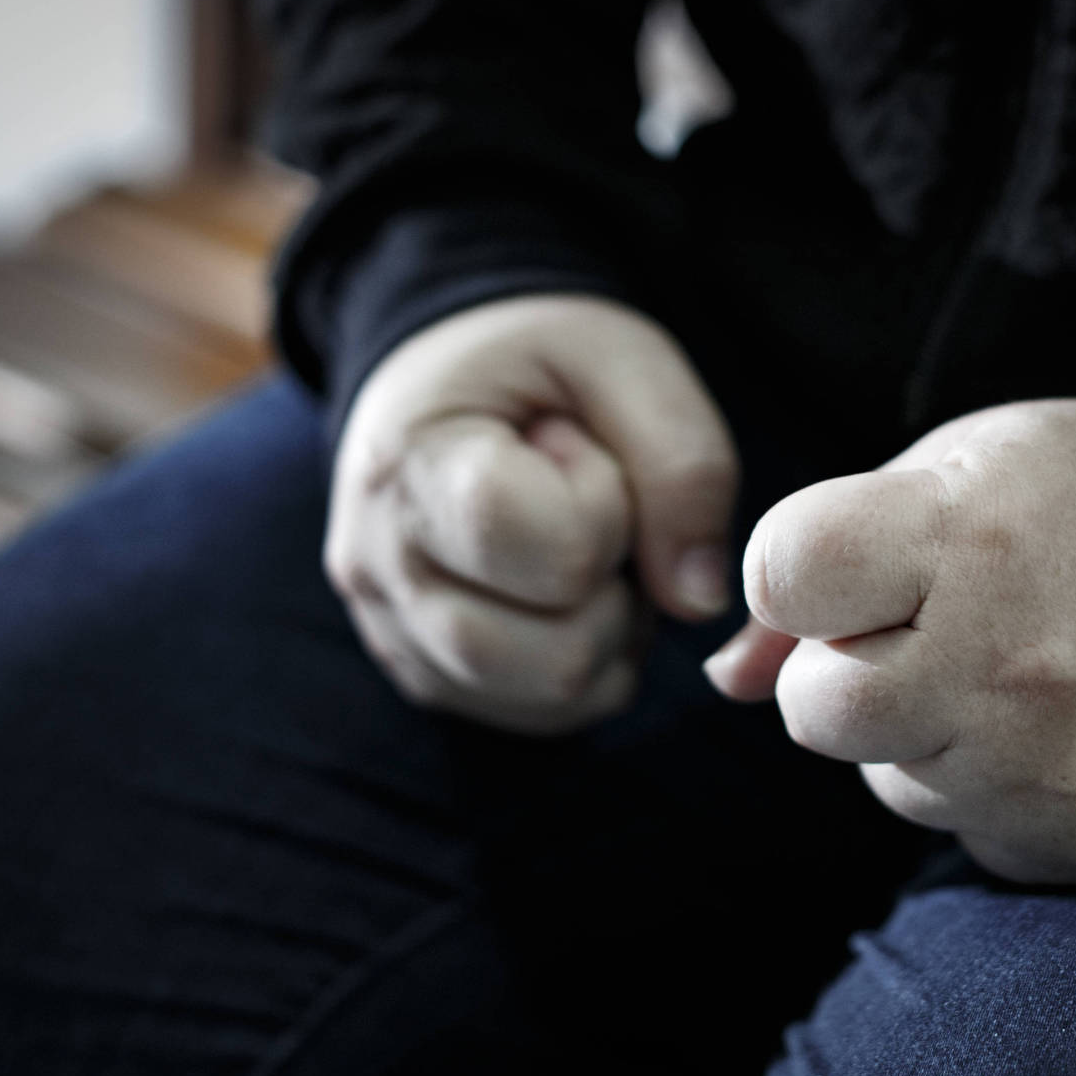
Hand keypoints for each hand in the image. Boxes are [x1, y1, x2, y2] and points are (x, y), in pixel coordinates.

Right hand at [328, 295, 737, 733]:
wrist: (446, 373)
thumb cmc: (534, 359)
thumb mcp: (624, 359)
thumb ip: (683, 464)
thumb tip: (697, 603)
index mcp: (411, 468)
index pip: (557, 551)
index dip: (608, 503)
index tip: (571, 442)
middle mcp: (378, 568)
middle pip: (558, 655)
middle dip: (614, 584)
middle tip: (587, 503)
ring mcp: (393, 635)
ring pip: (555, 698)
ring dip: (606, 630)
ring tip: (577, 544)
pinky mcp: (423, 675)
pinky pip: (542, 716)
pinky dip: (582, 663)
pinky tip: (560, 587)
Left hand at [704, 399, 1075, 880]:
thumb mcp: (967, 470)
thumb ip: (833, 556)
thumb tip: (729, 675)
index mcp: (960, 537)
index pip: (784, 576)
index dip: (802, 575)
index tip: (854, 568)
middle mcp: (999, 661)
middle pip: (814, 709)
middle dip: (845, 673)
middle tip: (928, 631)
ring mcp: (1042, 767)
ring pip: (890, 781)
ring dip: (924, 735)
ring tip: (1019, 668)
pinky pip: (971, 834)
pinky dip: (994, 791)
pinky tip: (1062, 729)